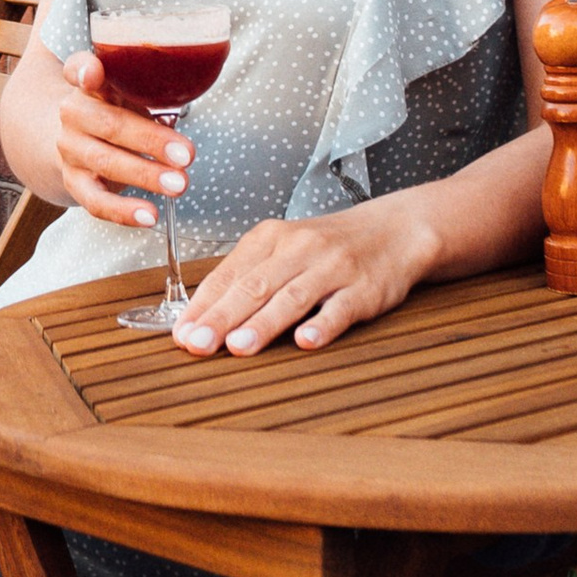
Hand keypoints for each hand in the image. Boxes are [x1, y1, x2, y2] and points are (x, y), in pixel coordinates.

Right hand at [51, 50, 192, 231]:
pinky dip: (124, 211)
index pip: (78, 69)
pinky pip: (96, 201)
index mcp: (89, 84)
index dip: (84, 70)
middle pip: (110, 125)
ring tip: (179, 184)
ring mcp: (71, 150)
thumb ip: (148, 89)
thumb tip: (198, 86)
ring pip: (106, 163)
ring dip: (146, 176)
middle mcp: (74, 114)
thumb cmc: (115, 111)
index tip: (93, 73)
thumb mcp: (127, 91)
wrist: (75, 141)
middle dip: (151, 141)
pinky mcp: (74, 182)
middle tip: (187, 154)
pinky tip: (149, 216)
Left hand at [172, 193, 435, 357]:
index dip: (203, 305)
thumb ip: (247, 278)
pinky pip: (341, 308)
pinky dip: (322, 325)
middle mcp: (300, 248)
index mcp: (271, 238)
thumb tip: (201, 317)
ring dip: (263, 323)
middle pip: (254, 286)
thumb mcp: (284, 249)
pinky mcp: (365, 288)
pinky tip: (305, 342)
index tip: (181, 333)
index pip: (229, 274)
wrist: (394, 230)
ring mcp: (334, 268)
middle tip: (197, 345)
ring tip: (238, 346)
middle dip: (222, 317)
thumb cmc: (329, 247)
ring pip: (292, 296)